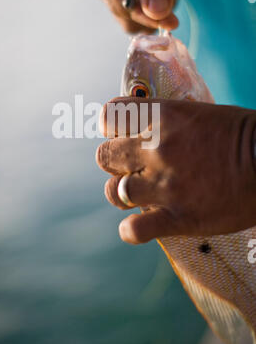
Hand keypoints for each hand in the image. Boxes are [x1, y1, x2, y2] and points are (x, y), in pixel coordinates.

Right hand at [84, 0, 196, 32]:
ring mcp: (117, 0)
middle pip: (125, 19)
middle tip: (174, 14)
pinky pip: (146, 25)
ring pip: (135, 26)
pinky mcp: (132, 9)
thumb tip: (156, 12)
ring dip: (156, 17)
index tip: (167, 20)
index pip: (118, 2)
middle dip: (152, 16)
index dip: (141, 13)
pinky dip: (160, 17)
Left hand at [96, 97, 255, 242]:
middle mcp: (157, 149)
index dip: (112, 127)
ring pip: (113, 192)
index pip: (109, 116)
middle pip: (104, 156)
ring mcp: (165, 185)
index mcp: (162, 117)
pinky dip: (131, 230)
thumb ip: (163, 120)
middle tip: (131, 166)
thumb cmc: (239, 135)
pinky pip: (134, 229)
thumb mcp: (196, 113)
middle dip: (114, 161)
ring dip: (120, 194)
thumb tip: (140, 126)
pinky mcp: (178, 217)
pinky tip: (137, 227)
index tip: (122, 134)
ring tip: (136, 194)